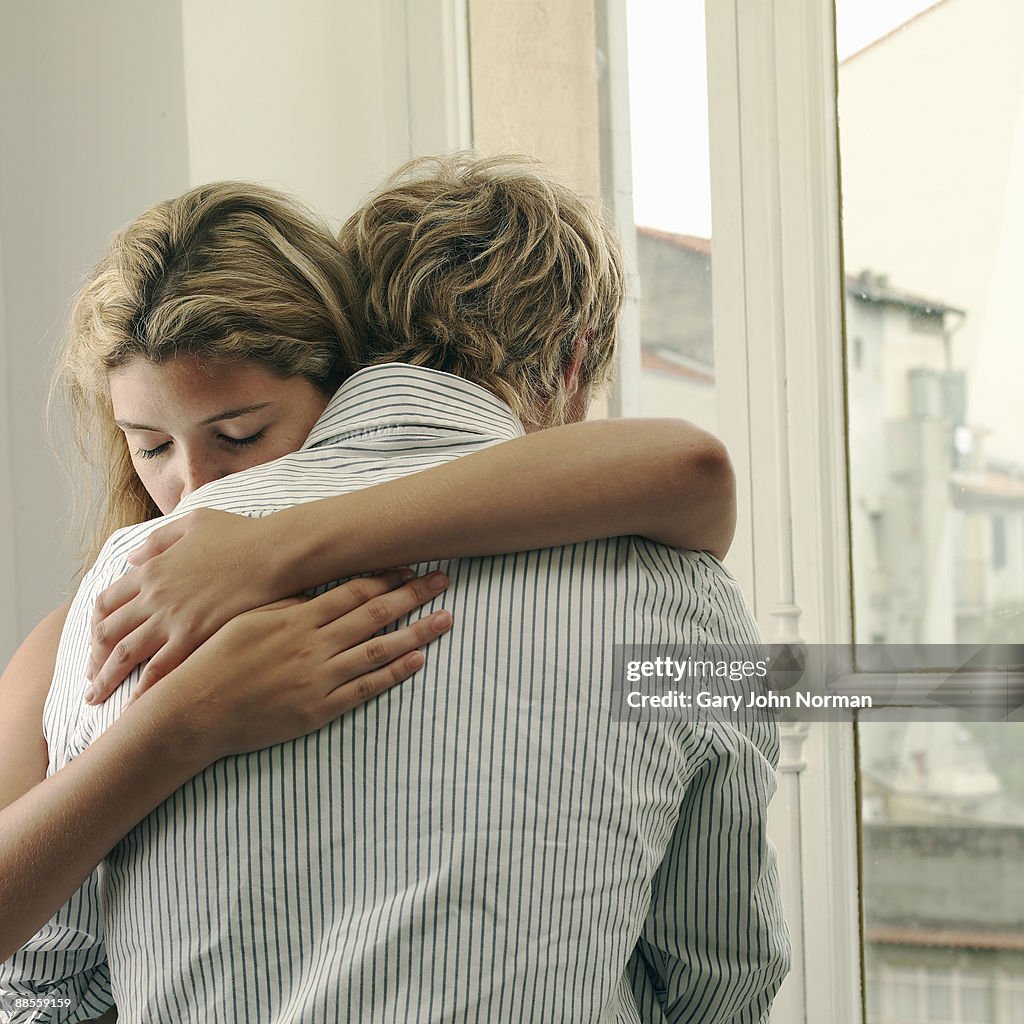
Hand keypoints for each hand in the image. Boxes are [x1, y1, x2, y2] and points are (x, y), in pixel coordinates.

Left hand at [88, 508, 297, 702]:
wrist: (273, 552)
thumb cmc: (241, 534)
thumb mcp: (193, 522)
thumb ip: (158, 540)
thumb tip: (132, 558)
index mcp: (151, 570)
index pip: (107, 601)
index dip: (96, 624)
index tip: (97, 640)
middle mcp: (153, 596)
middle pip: (107, 632)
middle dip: (94, 657)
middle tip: (92, 677)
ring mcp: (172, 618)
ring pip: (124, 655)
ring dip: (105, 679)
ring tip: (95, 698)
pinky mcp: (194, 636)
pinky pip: (159, 670)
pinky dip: (141, 691)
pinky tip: (134, 708)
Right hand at [151, 569, 452, 759]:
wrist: (195, 711)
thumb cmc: (217, 660)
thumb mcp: (249, 619)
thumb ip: (288, 603)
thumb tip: (318, 584)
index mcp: (297, 618)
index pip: (354, 591)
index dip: (387, 577)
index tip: (412, 566)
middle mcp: (314, 645)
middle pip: (376, 614)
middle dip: (414, 595)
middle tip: (444, 581)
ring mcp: (319, 678)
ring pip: (380, 650)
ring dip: (417, 633)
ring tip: (447, 619)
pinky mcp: (319, 710)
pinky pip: (366, 689)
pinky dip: (394, 673)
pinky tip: (419, 660)